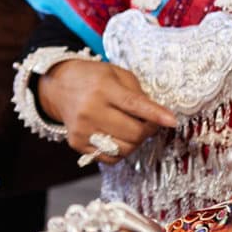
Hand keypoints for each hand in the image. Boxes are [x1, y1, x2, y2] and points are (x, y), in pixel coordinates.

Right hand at [36, 59, 178, 158]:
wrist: (59, 86)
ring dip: (136, 142)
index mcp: (103, 88)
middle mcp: (90, 109)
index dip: (155, 115)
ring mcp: (82, 129)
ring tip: (131, 129)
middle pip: (133, 133)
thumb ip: (138, 93)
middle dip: (148, 130)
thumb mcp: (117, 74)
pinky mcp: (77, 143)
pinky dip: (121, 151)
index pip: (134, 105)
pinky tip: (118, 137)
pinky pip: (110, 158)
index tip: (172, 121)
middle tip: (148, 122)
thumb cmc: (92, 78)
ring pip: (125, 149)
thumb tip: (157, 116)